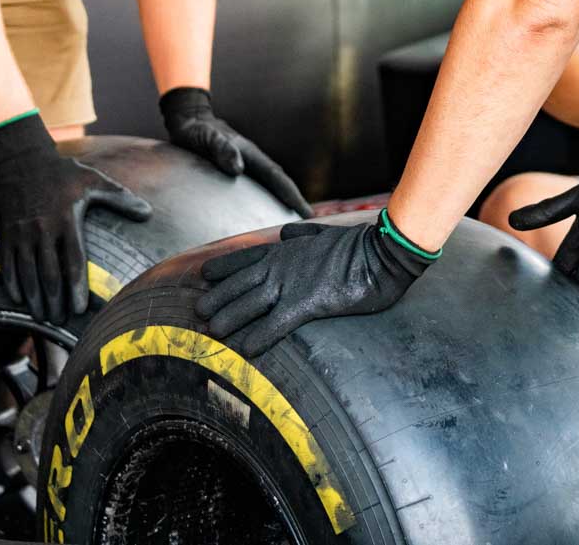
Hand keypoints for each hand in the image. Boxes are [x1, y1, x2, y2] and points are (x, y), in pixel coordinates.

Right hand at [0, 113, 151, 321]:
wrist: (23, 159)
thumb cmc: (63, 172)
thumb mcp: (95, 181)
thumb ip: (121, 199)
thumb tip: (148, 213)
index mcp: (67, 220)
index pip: (73, 262)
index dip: (76, 288)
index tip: (80, 309)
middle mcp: (43, 230)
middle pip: (49, 274)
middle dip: (55, 301)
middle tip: (59, 320)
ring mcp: (22, 232)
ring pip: (28, 273)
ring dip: (35, 298)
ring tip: (42, 317)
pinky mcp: (6, 232)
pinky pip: (7, 264)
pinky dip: (12, 284)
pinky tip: (20, 299)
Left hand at [160, 87, 312, 216]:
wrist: (189, 121)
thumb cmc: (197, 130)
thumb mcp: (207, 137)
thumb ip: (222, 149)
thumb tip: (238, 169)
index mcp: (250, 154)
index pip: (276, 177)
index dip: (292, 194)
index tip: (305, 211)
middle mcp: (252, 161)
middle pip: (279, 183)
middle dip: (294, 200)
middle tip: (308, 221)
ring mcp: (246, 166)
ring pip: (270, 186)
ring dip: (283, 201)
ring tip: (292, 221)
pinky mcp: (237, 171)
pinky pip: (256, 188)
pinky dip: (266, 200)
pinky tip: (264, 212)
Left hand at [196, 218, 432, 356]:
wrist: (381, 253)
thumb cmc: (357, 246)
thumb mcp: (323, 233)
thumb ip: (302, 232)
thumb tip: (286, 229)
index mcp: (286, 250)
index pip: (245, 259)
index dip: (223, 268)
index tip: (203, 275)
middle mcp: (281, 266)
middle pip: (240, 284)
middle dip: (218, 297)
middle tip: (198, 311)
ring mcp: (291, 284)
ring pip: (250, 304)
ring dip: (229, 318)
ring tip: (211, 331)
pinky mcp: (306, 304)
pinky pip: (274, 325)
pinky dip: (257, 337)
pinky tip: (244, 349)